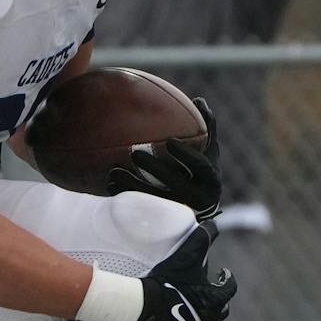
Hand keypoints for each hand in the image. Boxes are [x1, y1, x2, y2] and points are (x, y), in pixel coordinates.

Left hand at [107, 97, 221, 218]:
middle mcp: (197, 199)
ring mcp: (177, 211)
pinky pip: (141, 208)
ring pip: (153, 199)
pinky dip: (124, 196)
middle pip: (174, 184)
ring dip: (132, 185)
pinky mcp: (161, 219)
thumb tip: (199, 101)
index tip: (170, 142)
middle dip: (154, 170)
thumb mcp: (209, 151)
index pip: (200, 167)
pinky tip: (109, 184)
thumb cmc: (201, 171)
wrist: (197, 205)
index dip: (186, 155)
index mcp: (211, 181)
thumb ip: (207, 128)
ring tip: (113, 172)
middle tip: (135, 153)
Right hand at [133, 222, 236, 320]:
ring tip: (198, 309)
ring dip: (206, 317)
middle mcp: (210, 319)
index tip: (221, 271)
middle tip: (208, 289)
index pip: (230, 287)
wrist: (143, 307)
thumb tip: (214, 223)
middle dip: (218, 298)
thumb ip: (202, 236)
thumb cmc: (166, 280)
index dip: (227, 277)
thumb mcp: (187, 255)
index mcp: (216, 299)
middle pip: (222, 309)